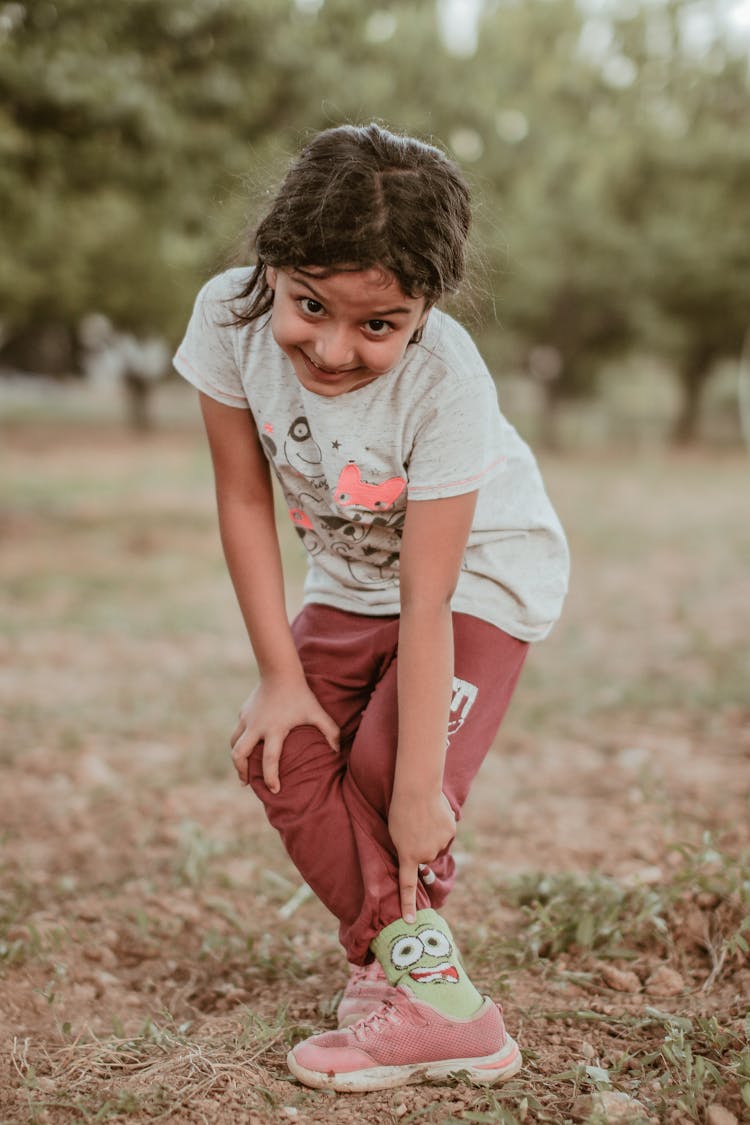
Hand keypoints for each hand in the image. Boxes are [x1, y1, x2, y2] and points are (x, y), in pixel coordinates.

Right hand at [229, 673, 338, 791]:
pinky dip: (239, 742)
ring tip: (242, 769)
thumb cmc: (301, 694)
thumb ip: (331, 731)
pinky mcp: (243, 712)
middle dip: (241, 771)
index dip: (271, 777)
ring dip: (237, 759)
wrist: (280, 671)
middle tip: (247, 783)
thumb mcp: (317, 712)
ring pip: (234, 744)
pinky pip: (238, 731)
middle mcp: (257, 726)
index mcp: (275, 729)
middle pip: (240, 754)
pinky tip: (247, 747)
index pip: (270, 759)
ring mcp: (247, 719)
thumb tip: (337, 751)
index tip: (274, 790)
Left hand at [388, 790, 455, 922]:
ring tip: (424, 818)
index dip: (408, 905)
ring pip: (438, 846)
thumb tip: (422, 860)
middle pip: (426, 858)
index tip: (410, 921)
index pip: (407, 886)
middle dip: (422, 847)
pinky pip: (446, 835)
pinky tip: (435, 813)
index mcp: (407, 856)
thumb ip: (407, 850)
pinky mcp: (450, 833)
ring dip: (433, 836)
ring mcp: (440, 844)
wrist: (417, 789)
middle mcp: (425, 854)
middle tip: (415, 827)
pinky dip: (443, 826)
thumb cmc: (400, 809)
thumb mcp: (395, 834)